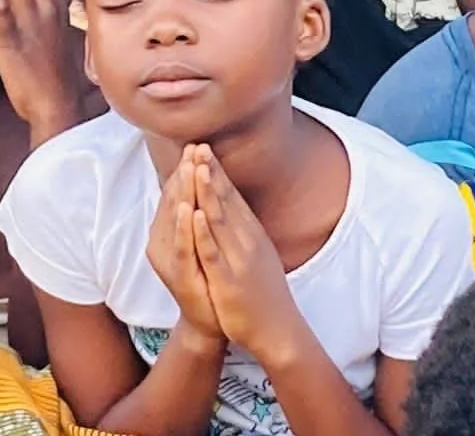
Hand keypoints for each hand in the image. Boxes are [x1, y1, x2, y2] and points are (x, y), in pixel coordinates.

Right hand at [146, 147, 222, 341]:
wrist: (209, 323)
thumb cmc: (209, 279)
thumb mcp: (204, 243)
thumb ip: (200, 215)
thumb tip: (203, 185)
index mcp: (174, 233)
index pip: (178, 195)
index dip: (187, 170)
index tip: (197, 145)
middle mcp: (167, 243)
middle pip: (175, 201)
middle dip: (185, 173)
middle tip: (192, 147)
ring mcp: (172, 261)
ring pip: (175, 221)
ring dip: (182, 192)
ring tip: (189, 167)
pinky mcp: (181, 277)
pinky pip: (182, 249)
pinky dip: (185, 228)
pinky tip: (189, 209)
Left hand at [191, 146, 300, 360]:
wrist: (278, 329)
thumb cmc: (264, 292)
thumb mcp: (257, 253)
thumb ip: (245, 230)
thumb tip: (233, 208)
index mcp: (252, 234)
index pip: (233, 196)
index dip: (217, 171)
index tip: (203, 148)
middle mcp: (248, 241)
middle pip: (227, 200)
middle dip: (211, 172)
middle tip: (198, 145)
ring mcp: (239, 259)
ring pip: (221, 220)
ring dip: (208, 192)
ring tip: (197, 166)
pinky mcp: (230, 280)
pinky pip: (215, 253)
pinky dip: (205, 233)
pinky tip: (196, 214)